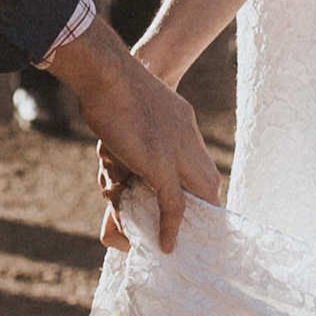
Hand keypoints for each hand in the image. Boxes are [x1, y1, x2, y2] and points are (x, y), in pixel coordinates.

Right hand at [42, 17, 221, 250]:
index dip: (197, 185)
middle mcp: (187, 136)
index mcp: (182, 119)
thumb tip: (121, 145)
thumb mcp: (134, 99)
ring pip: (190, 196)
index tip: (192, 205)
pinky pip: (173, 205)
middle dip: (202, 208)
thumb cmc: (108, 80)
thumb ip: (137, 123)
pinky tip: (165, 245)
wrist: (106, 71)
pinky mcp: (161, 165)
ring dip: (178, 220)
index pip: (200, 160)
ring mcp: (177, 152)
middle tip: (182, 228)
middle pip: (208, 182)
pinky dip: (171, 227)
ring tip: (162, 233)